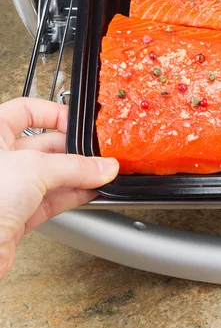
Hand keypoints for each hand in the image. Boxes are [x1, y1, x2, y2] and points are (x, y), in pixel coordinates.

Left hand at [0, 97, 118, 279]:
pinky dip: (75, 195)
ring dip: (80, 176)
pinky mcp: (17, 216)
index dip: (54, 113)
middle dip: (76, 150)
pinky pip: (52, 200)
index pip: (25, 111)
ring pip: (52, 175)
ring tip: (103, 175)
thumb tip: (103, 166)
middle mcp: (0, 161)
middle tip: (100, 155)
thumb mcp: (33, 169)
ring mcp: (8, 189)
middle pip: (46, 145)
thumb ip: (75, 166)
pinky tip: (93, 192)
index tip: (78, 123)